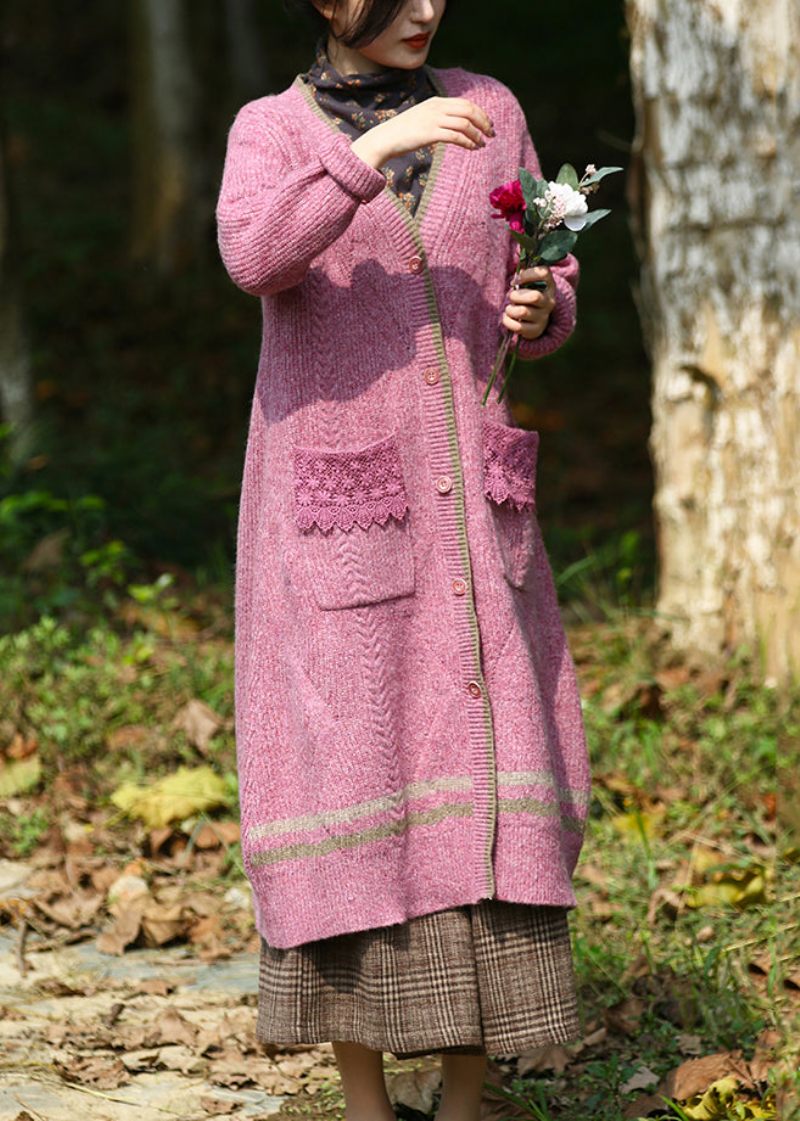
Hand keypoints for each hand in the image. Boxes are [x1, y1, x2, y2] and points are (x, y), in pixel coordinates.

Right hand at [351, 96, 493, 167]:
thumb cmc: (403, 132)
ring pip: (465, 123)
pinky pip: (456, 136)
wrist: (385, 138)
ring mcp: (433, 119)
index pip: (465, 103)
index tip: (488, 124)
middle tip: (491, 134)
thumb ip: (437, 118)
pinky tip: (473, 148)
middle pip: (469, 110)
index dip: (480, 113)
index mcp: (435, 102)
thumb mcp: (422, 119)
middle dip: (483, 122)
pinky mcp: (430, 133)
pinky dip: (468, 142)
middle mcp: (436, 107)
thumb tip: (452, 126)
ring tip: (483, 144)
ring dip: (478, 134)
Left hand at [502, 266, 555, 340]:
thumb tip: (518, 242)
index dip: (527, 275)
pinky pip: (518, 327)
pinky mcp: (535, 330)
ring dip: (511, 309)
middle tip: (511, 296)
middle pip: (534, 296)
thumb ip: (524, 269)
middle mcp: (549, 301)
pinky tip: (507, 317)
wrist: (534, 321)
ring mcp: (543, 317)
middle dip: (517, 295)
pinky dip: (507, 321)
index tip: (515, 281)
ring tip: (509, 308)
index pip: (544, 273)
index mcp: (549, 285)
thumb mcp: (528, 282)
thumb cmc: (526, 295)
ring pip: (524, 311)